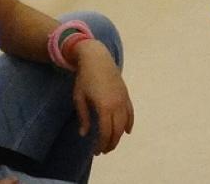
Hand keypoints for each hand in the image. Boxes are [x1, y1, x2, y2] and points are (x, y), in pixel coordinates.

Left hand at [72, 40, 134, 154]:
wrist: (97, 58)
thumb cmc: (84, 78)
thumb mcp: (79, 98)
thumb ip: (83, 117)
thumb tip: (84, 134)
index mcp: (104, 107)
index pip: (105, 132)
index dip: (101, 144)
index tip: (95, 151)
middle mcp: (117, 105)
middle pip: (117, 130)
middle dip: (111, 143)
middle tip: (103, 150)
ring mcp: (123, 99)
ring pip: (125, 123)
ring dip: (119, 136)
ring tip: (112, 143)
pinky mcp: (126, 95)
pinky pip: (130, 113)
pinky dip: (130, 123)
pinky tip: (127, 131)